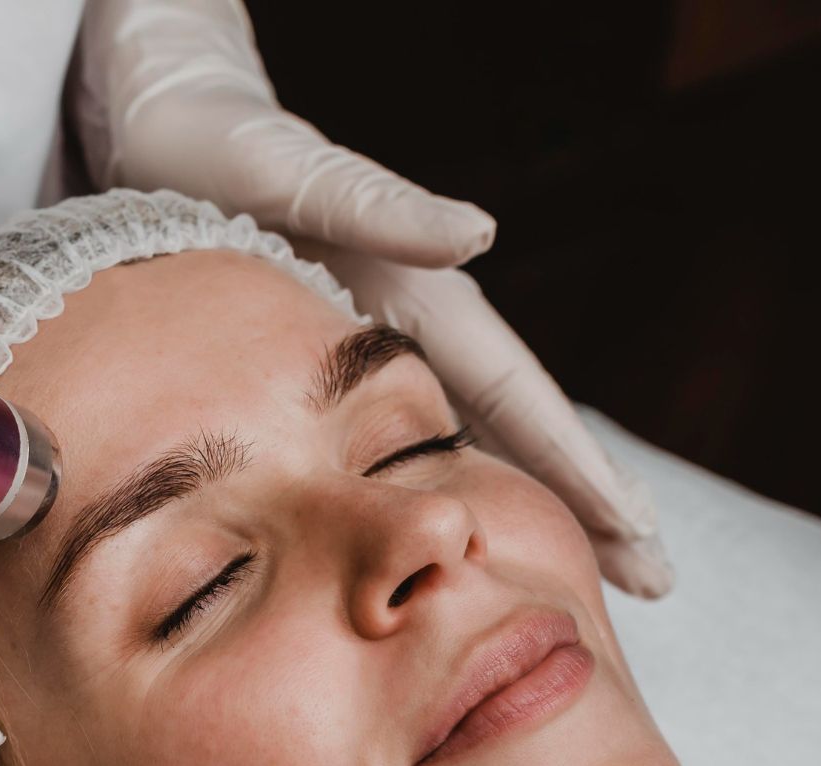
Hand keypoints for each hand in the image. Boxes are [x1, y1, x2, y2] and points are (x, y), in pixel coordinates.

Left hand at [71, 0, 672, 595]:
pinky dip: (448, 499)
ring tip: (597, 575)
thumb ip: (384, 208)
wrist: (164, 131)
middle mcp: (418, 335)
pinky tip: (465, 540)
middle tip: (656, 579)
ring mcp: (384, 358)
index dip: (579, 468)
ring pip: (474, 449)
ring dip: (535, 511)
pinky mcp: (335, 372)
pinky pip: (400, 453)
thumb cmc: (224, 152)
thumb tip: (480, 233)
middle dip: (591, 506)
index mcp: (421, 300)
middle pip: (522, 435)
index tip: (637, 530)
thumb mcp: (300, 178)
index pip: (521, 397)